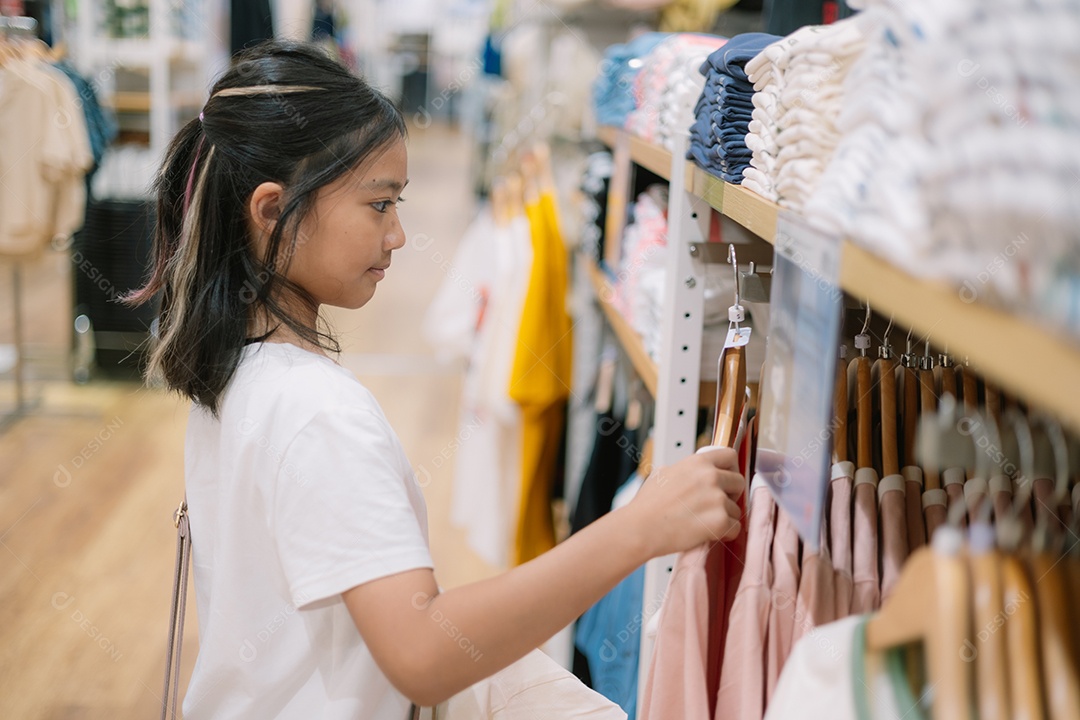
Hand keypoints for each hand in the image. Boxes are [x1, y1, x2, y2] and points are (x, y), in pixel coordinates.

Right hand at [624, 447, 744, 557]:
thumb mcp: (663, 473)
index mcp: (698, 462)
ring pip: (736, 508)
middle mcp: (710, 477)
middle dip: (731, 494)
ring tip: (703, 521)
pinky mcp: (720, 522)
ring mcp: (717, 499)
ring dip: (725, 516)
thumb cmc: (647, 505)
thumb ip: (684, 469)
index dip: (731, 468)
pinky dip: (725, 533)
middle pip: (739, 482)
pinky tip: (709, 533)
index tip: (727, 478)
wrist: (641, 528)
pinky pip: (735, 527)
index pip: (730, 455)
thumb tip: (691, 472)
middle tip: (716, 504)